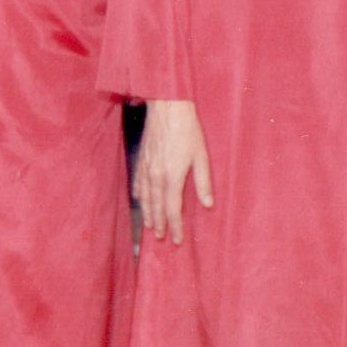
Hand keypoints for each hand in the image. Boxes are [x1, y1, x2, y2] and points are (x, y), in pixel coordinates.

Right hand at [134, 100, 211, 245]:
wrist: (167, 107)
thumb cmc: (187, 129)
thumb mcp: (201, 156)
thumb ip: (203, 182)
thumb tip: (208, 204)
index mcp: (172, 177)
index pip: (172, 209)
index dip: (175, 226)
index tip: (177, 240)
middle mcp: (156, 176)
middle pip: (157, 207)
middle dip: (160, 225)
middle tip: (161, 239)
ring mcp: (146, 168)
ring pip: (145, 198)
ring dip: (148, 214)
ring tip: (151, 227)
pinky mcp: (142, 158)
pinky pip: (138, 182)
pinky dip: (139, 195)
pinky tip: (140, 200)